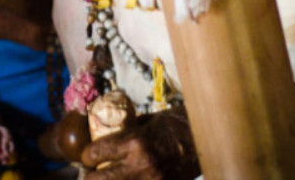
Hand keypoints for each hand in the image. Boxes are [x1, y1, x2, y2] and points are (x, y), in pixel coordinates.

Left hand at [81, 108, 199, 179]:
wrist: (207, 138)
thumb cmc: (178, 124)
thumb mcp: (149, 121)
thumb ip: (129, 130)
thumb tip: (108, 134)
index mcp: (135, 142)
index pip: (96, 153)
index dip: (87, 156)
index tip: (87, 156)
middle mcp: (140, 164)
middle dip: (91, 177)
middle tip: (91, 173)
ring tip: (106, 178)